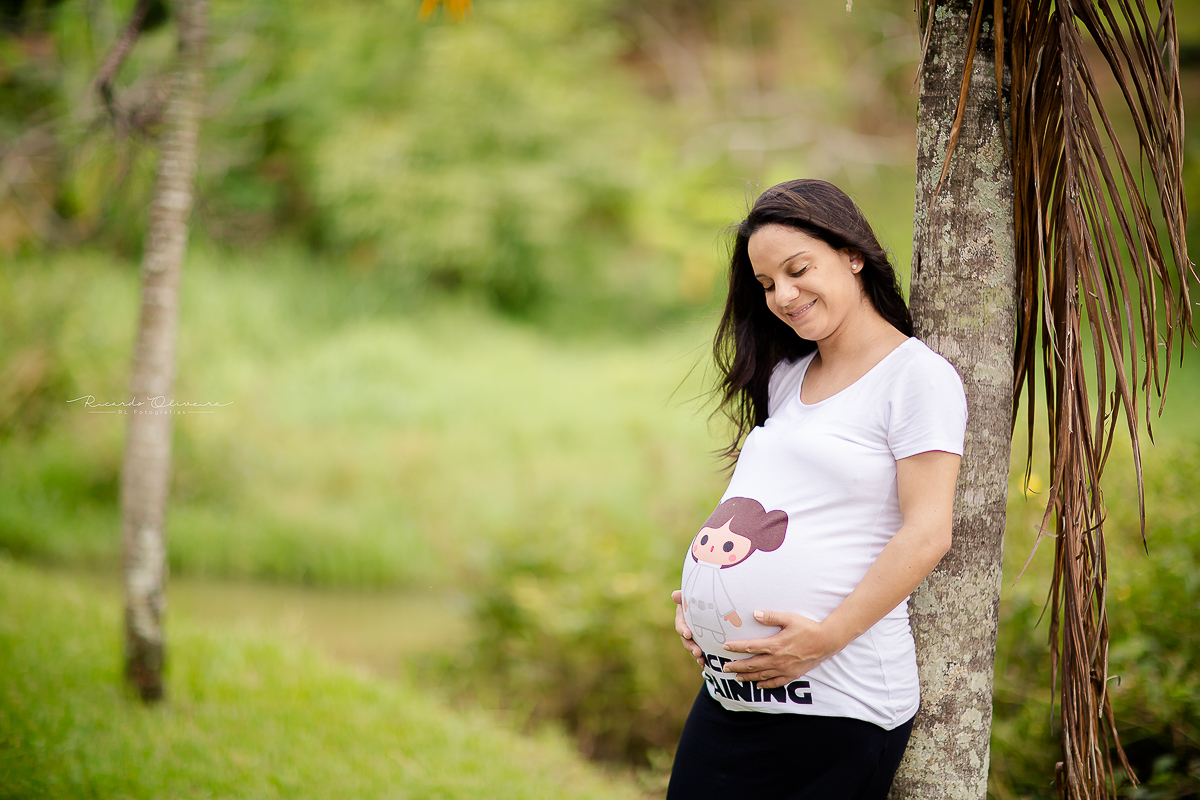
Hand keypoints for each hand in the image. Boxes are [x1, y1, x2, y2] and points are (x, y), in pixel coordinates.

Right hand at [672, 590, 704, 666]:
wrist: (712, 605)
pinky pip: (699, 652)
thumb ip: (683, 596)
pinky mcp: (701, 642)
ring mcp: (693, 637)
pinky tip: (704, 664)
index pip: (680, 624)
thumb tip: (675, 595)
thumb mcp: (692, 597)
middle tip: (697, 652)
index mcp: (683, 617)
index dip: (683, 629)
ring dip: (695, 654)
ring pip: (692, 647)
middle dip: (690, 647)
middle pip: (685, 640)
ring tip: (701, 660)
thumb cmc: (701, 598)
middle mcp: (686, 628)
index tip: (688, 634)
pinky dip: (701, 658)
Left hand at [720, 609, 846, 688]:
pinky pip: (776, 682)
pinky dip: (766, 684)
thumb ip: (771, 616)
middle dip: (737, 666)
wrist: (827, 641)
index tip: (725, 647)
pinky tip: (758, 685)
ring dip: (748, 676)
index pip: (750, 647)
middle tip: (725, 668)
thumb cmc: (808, 628)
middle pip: (752, 664)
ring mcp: (785, 669)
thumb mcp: (789, 618)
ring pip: (762, 675)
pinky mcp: (793, 674)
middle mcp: (778, 659)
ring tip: (737, 677)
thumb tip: (755, 614)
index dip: (736, 647)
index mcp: (775, 645)